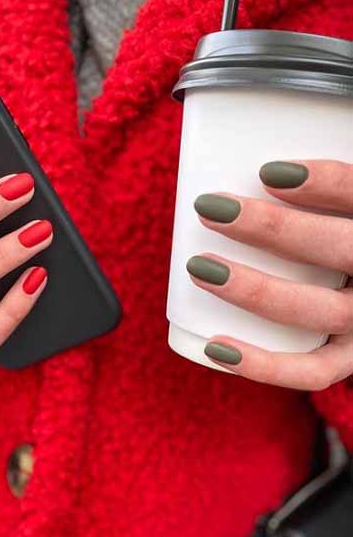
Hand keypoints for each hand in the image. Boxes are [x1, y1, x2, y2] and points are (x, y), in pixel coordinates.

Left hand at [187, 159, 352, 390]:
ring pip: (320, 311)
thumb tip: (254, 165)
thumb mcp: (341, 211)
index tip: (267, 173)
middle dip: (273, 229)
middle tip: (210, 209)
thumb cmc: (341, 236)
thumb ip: (324, 189)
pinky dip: (263, 365)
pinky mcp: (351, 360)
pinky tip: (214, 347)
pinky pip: (311, 371)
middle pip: (338, 249)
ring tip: (200, 267)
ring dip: (255, 291)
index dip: (325, 183)